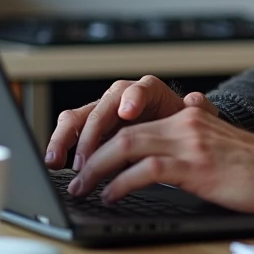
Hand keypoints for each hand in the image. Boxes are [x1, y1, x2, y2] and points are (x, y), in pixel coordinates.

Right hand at [43, 75, 218, 171]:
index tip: (129, 113)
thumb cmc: (181, 127)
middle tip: (87, 158)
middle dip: (92, 133)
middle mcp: (120, 98)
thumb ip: (199, 111)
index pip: (140, 90)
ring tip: (58, 160)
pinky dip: (59, 146)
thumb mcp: (194, 121)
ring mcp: (102, 113)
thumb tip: (196, 100)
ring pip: (78, 117)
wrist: (172, 137)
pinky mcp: (89, 130)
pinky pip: (69, 132)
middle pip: (101, 106)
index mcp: (148, 92)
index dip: (133, 99)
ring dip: (66, 139)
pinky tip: (55, 163)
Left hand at [66, 106, 253, 213]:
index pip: (134, 123)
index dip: (104, 141)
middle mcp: (186, 122)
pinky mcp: (197, 165)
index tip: (86, 161)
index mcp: (189, 116)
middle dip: (90, 154)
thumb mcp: (220, 141)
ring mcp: (191, 142)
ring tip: (82, 186)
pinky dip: (122, 182)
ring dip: (97, 168)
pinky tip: (111, 195)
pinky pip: (147, 169)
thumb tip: (181, 124)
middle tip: (74, 176)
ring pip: (127, 145)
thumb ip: (197, 132)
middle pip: (122, 131)